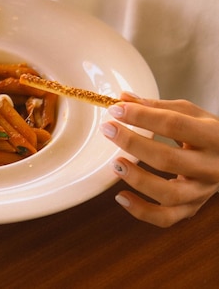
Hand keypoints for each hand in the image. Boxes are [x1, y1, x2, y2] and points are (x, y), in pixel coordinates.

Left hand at [101, 94, 218, 226]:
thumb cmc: (206, 130)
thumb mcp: (189, 112)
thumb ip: (156, 107)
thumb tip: (123, 98)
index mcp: (212, 136)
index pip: (173, 124)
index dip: (142, 116)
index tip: (116, 109)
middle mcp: (211, 166)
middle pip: (168, 159)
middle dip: (132, 143)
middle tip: (108, 129)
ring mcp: (203, 191)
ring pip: (169, 195)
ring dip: (137, 179)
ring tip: (115, 163)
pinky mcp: (193, 208)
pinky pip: (166, 218)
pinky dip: (141, 211)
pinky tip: (121, 196)